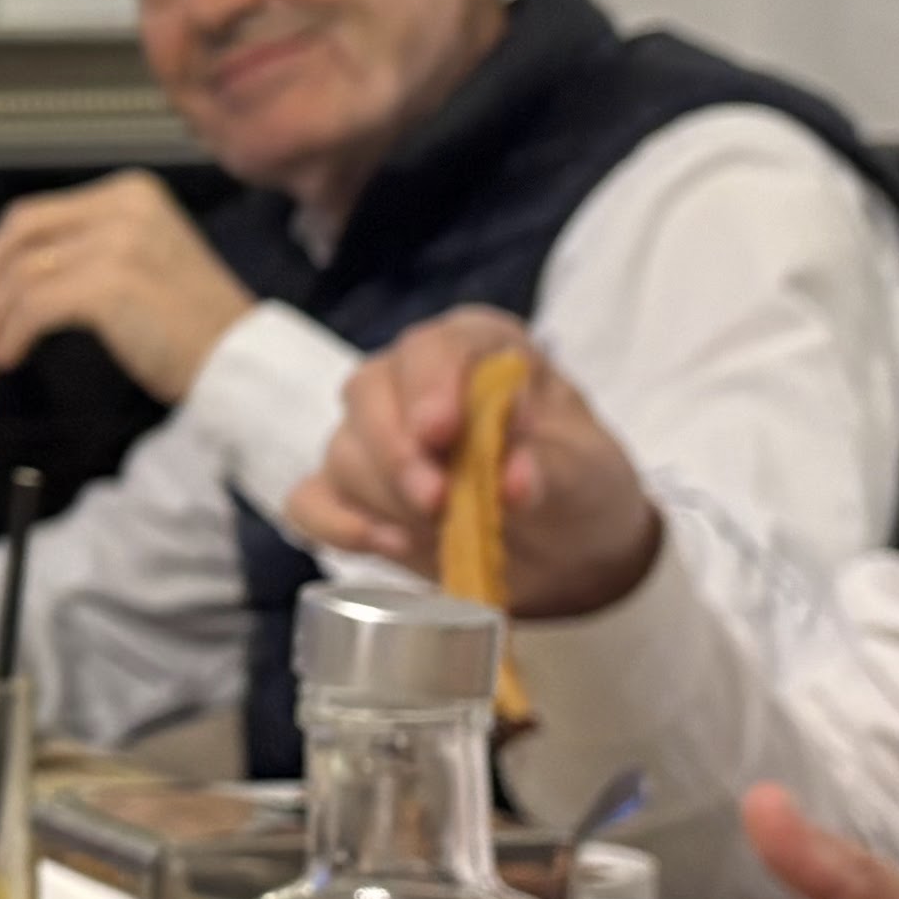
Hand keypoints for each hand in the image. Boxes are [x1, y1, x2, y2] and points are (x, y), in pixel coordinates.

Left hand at [0, 173, 251, 403]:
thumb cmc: (192, 326)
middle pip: (22, 234)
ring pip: (23, 274)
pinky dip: (11, 333)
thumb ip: (87, 251)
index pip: (38, 213)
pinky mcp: (110, 283)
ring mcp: (117, 241)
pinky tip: (9, 357)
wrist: (241, 361)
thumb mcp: (140, 263)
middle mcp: (123, 206)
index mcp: (130, 193)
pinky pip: (34, 306)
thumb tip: (12, 274)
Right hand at [286, 309, 660, 612]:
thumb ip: (551, 468)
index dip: (432, 383)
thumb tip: (514, 480)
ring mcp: (375, 436)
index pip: (436, 346)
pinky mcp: (353, 493)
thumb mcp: (587, 473)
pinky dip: (337, 524)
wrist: (567, 551)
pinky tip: (384, 545)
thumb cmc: (578, 489)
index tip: (441, 431)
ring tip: (436, 532)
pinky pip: (311, 500)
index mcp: (477, 351)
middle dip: (397, 453)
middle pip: (370, 392)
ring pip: (343, 450)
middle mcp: (415, 381)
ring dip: (384, 497)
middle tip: (437, 502)